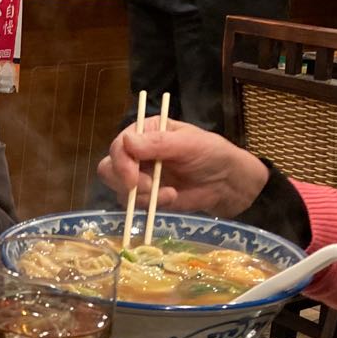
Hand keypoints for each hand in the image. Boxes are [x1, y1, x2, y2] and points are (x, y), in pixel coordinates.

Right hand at [98, 118, 269, 217]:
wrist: (227, 183)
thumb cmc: (211, 154)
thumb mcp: (188, 144)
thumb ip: (158, 143)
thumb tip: (127, 141)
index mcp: (146, 132)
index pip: (119, 145)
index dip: (120, 162)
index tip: (132, 178)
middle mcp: (138, 153)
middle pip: (109, 167)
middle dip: (123, 180)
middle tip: (144, 188)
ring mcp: (140, 176)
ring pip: (118, 188)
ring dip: (140, 195)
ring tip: (168, 194)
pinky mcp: (146, 196)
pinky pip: (134, 203)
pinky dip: (150, 204)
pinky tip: (171, 197)